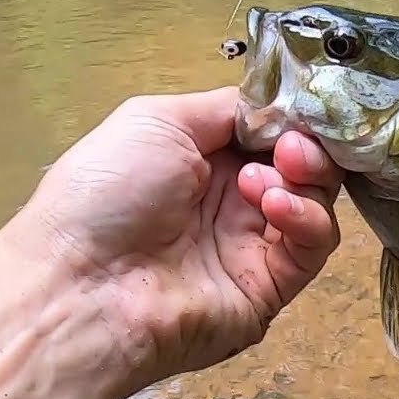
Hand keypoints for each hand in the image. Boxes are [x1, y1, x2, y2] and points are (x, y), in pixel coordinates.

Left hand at [7, 86, 343, 389]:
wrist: (85, 288)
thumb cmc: (104, 197)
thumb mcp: (156, 120)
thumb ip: (225, 110)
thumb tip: (277, 110)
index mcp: (198, 160)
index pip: (268, 132)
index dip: (289, 118)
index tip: (297, 110)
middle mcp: (227, 201)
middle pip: (299, 165)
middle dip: (304, 146)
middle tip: (288, 148)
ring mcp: (249, 246)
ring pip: (314, 204)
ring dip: (306, 180)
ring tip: (266, 179)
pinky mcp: (268, 289)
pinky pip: (311, 249)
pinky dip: (306, 220)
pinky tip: (273, 204)